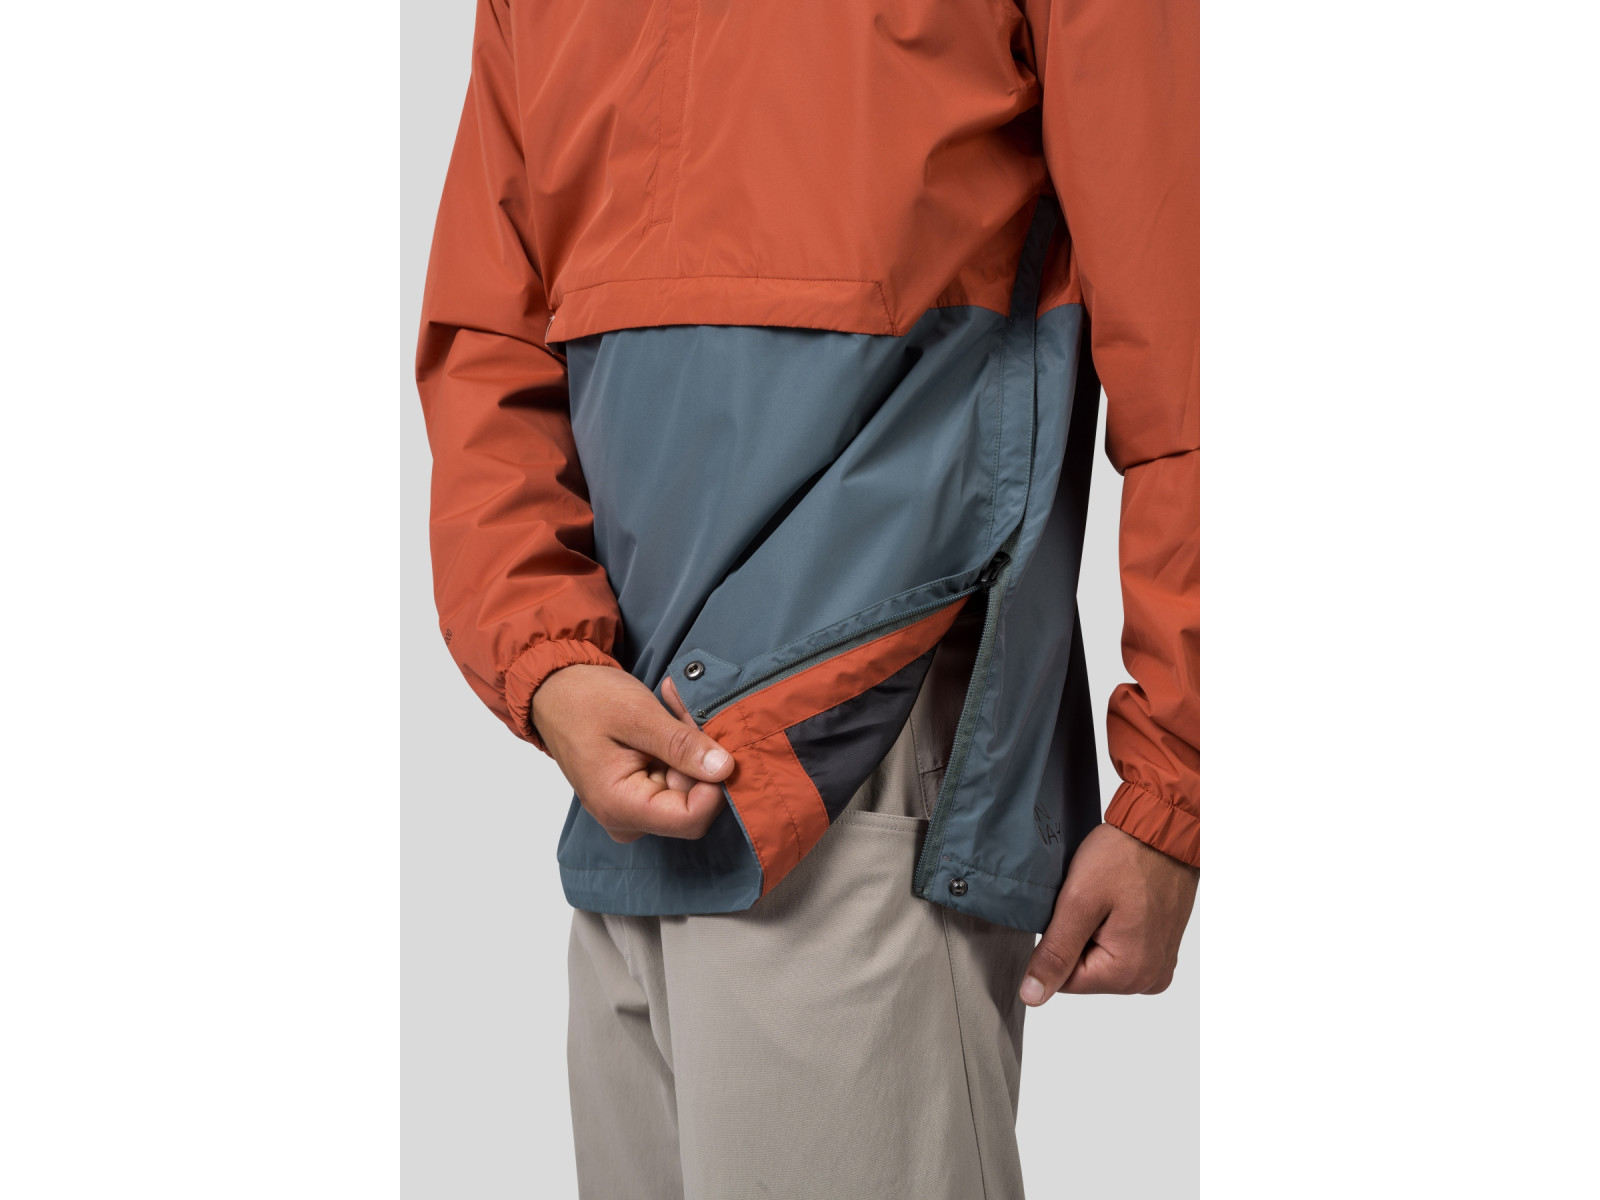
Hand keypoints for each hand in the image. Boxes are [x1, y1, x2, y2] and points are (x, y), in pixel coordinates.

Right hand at [530, 665, 732, 842]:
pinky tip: (668, 715)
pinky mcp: (639, 793)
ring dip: (691, 745)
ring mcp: (634, 808)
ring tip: (673, 703)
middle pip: (693, 801)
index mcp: (620, 806)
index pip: (691, 818)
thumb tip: (725, 769)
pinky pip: (676, 777)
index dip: (714, 784)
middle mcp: (628, 818)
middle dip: (700, 754)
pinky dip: (680, 746)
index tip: (713, 740)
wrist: (555, 690)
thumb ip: (681, 745)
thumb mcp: (637, 715)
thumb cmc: (585, 699)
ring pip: (688, 786)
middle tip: (686, 707)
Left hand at [1020, 822, 1197, 1002]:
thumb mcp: (1078, 902)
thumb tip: (1033, 996)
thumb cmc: (1125, 856)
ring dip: (1095, 932)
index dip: (1058, 943)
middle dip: (1078, 938)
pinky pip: (1122, 950)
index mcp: (1129, 974)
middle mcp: (1150, 979)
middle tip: (1093, 902)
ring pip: (1101, 961)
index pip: (1064, 981)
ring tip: (1108, 900)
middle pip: (1085, 973)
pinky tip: (1120, 904)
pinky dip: (1113, 929)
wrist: (1163, 830)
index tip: (1075, 911)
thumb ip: (1055, 954)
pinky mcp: (1162, 950)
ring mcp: (1159, 966)